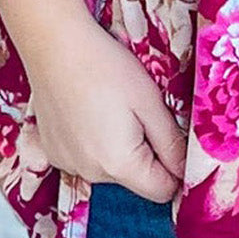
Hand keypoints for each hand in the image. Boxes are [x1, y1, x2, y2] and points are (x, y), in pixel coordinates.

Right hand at [26, 13, 186, 201]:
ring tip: (114, 108)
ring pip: (111, 168)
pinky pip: (87, 157)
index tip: (175, 141)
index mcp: (119, 165)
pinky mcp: (52, 151)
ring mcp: (67, 164)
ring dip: (121, 148)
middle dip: (148, 153)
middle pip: (136, 179)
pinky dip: (96, 142)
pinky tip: (92, 110)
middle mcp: (90, 174)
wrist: (55, 46)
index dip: (177, 171)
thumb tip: (186, 171)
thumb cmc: (107, 68)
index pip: (162, 191)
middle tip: (143, 113)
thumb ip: (172, 144)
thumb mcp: (151, 103)